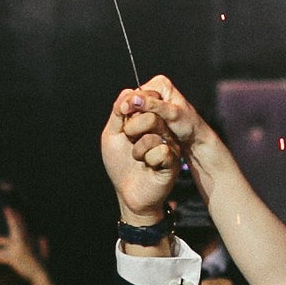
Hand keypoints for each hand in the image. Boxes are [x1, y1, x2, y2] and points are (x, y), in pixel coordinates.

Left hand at [103, 77, 192, 222]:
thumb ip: (118, 113)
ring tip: (138, 158)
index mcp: (147, 121)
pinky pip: (161, 151)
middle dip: (132, 129)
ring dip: (138, 149)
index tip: (123, 115)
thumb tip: (128, 91)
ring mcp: (169, 144)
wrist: (128, 193)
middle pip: (151, 115)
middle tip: (130, 141)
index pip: (146, 100)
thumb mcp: (112, 136)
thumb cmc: (120, 166)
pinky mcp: (173, 160)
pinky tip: (149, 167)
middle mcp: (161, 130)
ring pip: (154, 134)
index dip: (133, 105)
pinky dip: (148, 160)